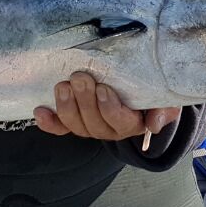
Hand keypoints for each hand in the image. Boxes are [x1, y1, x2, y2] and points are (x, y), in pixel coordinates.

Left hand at [34, 71, 181, 141]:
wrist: (139, 87)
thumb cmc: (151, 91)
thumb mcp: (165, 97)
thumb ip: (164, 109)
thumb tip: (154, 125)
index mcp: (133, 123)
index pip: (121, 122)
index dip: (110, 108)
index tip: (104, 88)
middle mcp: (110, 129)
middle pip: (94, 124)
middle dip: (85, 101)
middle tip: (80, 77)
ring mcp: (90, 126)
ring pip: (76, 125)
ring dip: (66, 106)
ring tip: (63, 86)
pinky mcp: (74, 121)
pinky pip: (60, 128)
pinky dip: (49, 122)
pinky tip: (40, 111)